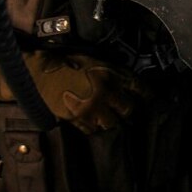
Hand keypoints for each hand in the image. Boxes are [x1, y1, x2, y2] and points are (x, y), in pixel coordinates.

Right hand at [0, 51, 147, 133]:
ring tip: (106, 116)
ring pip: (111, 123)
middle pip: (128, 109)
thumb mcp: (94, 61)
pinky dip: (93, 126)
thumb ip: (112, 72)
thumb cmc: (66, 64)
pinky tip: (91, 120)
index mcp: (110, 74)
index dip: (147, 94)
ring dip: (110, 120)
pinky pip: (92, 130)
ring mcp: (91, 108)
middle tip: (125, 109)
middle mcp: (105, 92)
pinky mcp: (78, 119)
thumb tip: (129, 84)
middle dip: (127, 110)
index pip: (138, 87)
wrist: (40, 74)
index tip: (151, 99)